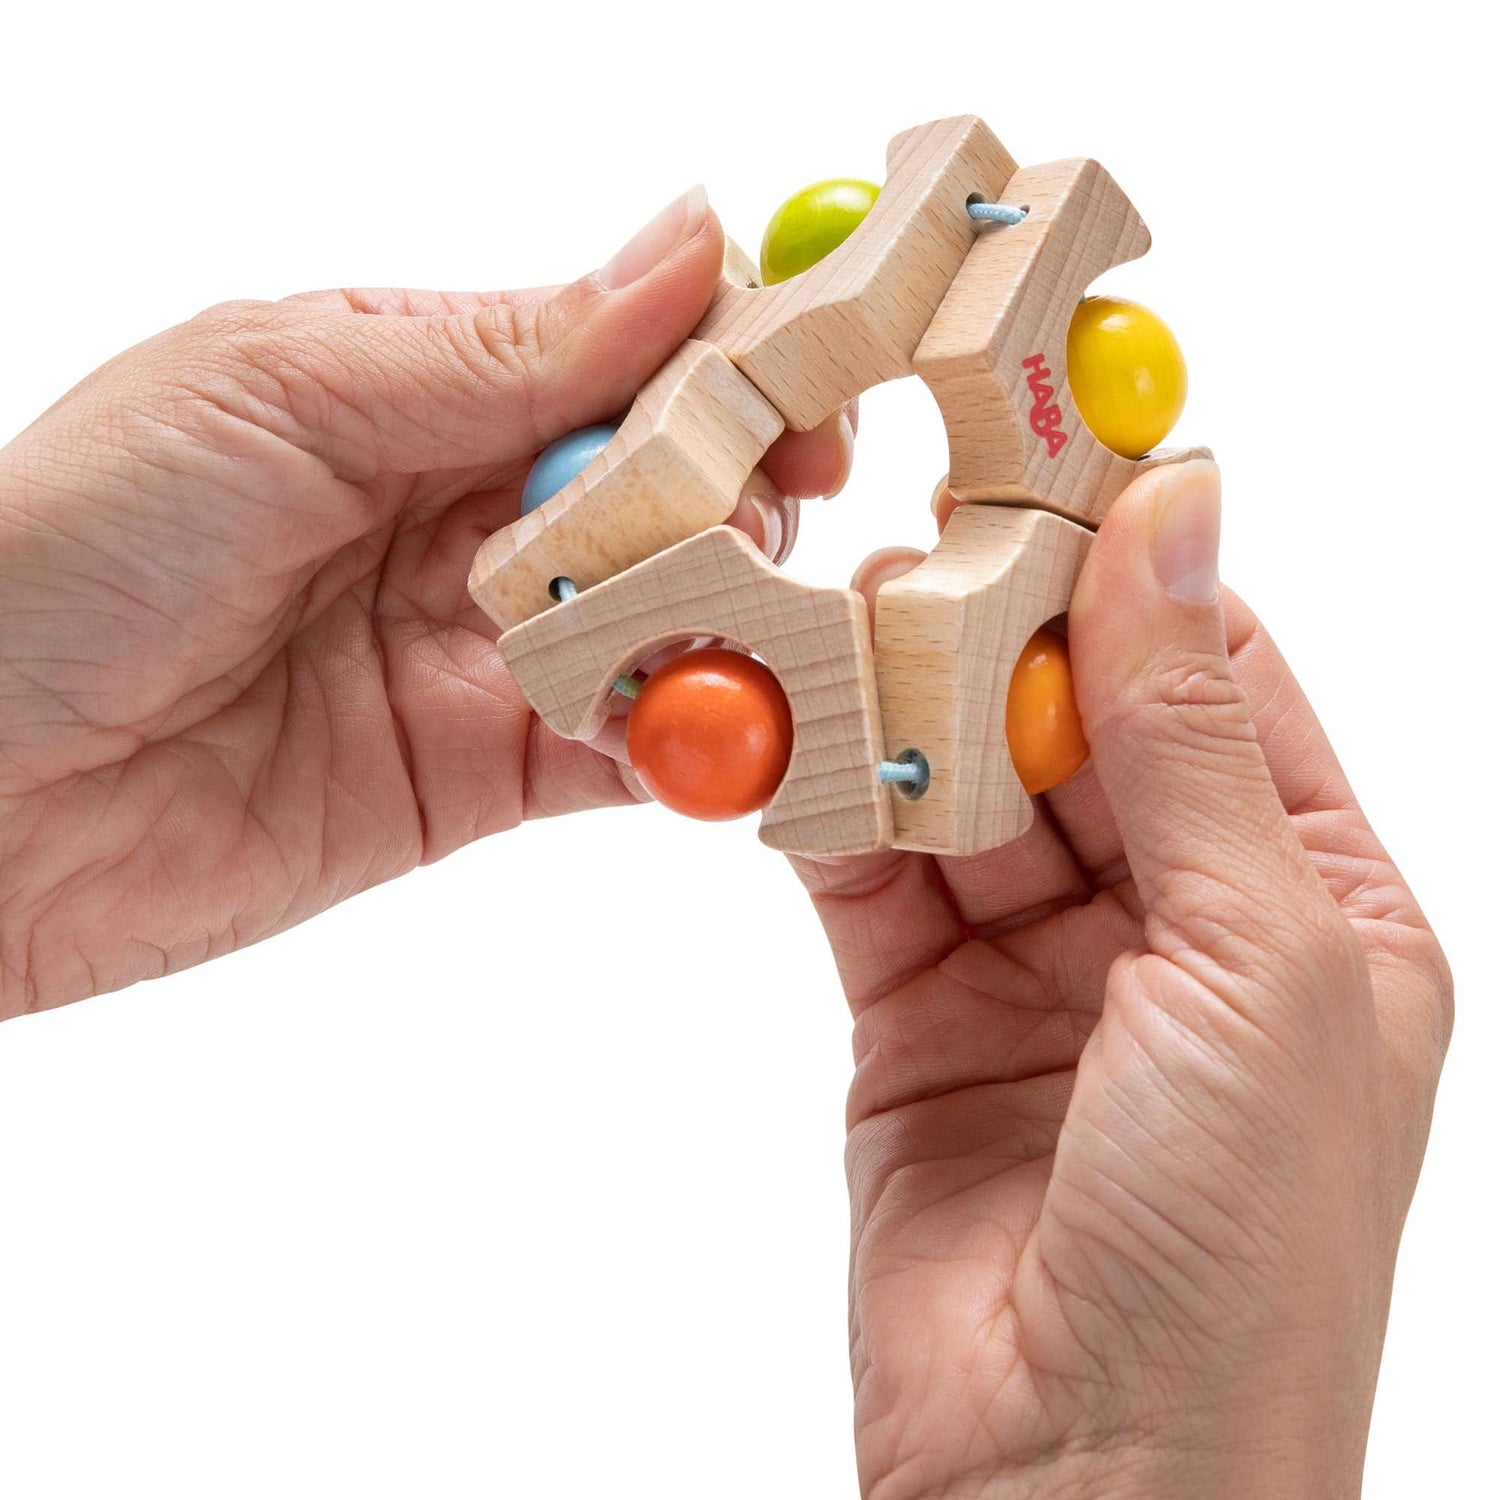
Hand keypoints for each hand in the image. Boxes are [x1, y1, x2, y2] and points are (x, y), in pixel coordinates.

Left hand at [0, 189, 851, 1014]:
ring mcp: (473, 649)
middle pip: (658, 492)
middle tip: (767, 524)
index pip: (613, 354)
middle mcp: (456, 512)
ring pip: (656, 622)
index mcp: (409, 386)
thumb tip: (689, 247)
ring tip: (753, 634)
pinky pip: (618, 750)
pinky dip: (685, 744)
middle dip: (732, 501)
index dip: (721, 369)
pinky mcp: (477, 775)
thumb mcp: (282, 398)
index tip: (806, 396)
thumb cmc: (66, 546)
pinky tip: (725, 736)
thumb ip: (499, 354)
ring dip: (723, 625)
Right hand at [796, 462, 1451, 1497]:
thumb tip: (1174, 512)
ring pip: (957, 793)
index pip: (1213, 678)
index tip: (1036, 467)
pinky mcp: (915, 1016)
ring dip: (896, 722)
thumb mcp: (1253, 961)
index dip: (1128, 572)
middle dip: (990, 641)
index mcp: (1310, 902)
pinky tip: (782, 750)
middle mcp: (1177, 924)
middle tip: (901, 544)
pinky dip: (823, 814)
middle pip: (1069, 723)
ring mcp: (1039, 969)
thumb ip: (1184, 736)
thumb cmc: (1233, 1253)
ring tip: (823, 630)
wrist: (1076, 1489)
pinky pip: (868, 879)